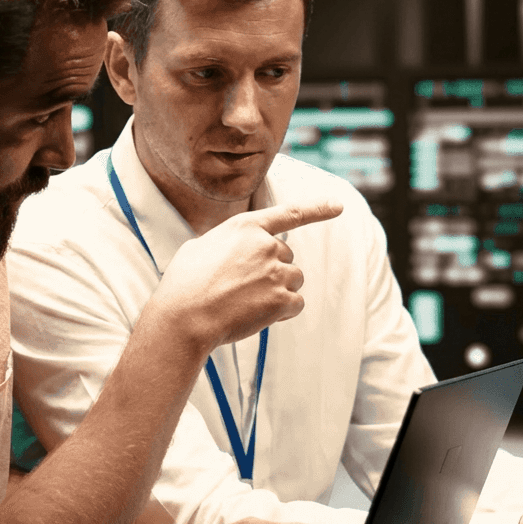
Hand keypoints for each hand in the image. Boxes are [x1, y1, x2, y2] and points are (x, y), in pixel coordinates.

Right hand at [149, 201, 342, 351]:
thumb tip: (232, 254)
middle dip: (273, 271)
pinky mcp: (281, 298)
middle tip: (243, 288)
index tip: (338, 205)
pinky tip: (258, 315)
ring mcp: (275, 271)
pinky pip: (296, 303)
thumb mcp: (199, 247)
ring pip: (294, 280)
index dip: (317, 209)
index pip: (288, 214)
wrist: (185, 317)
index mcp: (245, 227)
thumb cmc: (184, 285)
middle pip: (288, 257)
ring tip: (248, 302)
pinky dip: (282, 312)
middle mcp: (265, 245)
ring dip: (278, 291)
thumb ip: (226, 244)